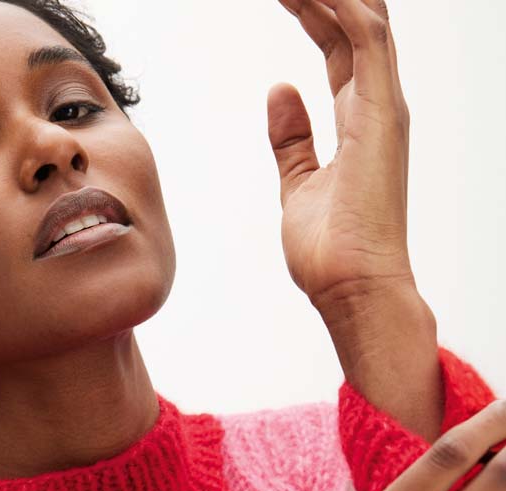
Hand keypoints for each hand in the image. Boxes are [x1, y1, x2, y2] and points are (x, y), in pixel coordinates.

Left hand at [268, 0, 415, 313]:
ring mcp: (384, 108)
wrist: (351, 289)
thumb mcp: (298, 185)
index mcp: (361, 120)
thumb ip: (292, 139)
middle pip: (358, 22)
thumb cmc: (330, 253)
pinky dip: (341, 6)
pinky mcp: (380, 114)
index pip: (341, 46)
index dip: (315, 11)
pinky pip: (366, 38)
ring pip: (366, 18)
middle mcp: (378, 106)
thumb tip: (279, 91)